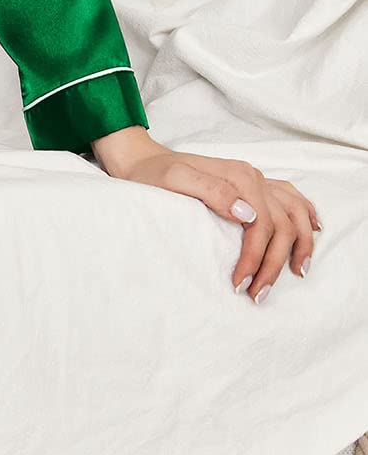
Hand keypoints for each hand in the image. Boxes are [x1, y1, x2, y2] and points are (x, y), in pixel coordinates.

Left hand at [92, 129, 320, 302]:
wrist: (142, 161)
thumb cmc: (153, 175)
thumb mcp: (173, 181)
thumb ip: (211, 192)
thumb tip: (249, 214)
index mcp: (239, 177)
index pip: (262, 225)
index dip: (256, 258)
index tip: (240, 284)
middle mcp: (253, 177)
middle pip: (282, 224)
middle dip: (275, 263)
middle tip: (258, 293)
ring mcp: (255, 179)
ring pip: (295, 212)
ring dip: (300, 243)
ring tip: (297, 272)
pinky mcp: (252, 185)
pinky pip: (290, 197)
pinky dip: (306, 214)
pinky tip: (313, 229)